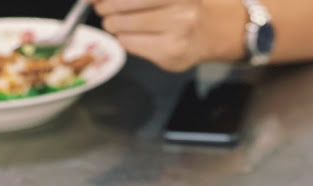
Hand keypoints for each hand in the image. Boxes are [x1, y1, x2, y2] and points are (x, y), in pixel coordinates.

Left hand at [91, 0, 245, 71]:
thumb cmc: (180, 7)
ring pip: (124, 26)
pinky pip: (130, 44)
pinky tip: (131, 36)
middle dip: (106, 7)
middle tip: (103, 9)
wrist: (208, 33)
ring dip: (113, 25)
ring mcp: (177, 31)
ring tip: (116, 23)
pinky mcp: (170, 53)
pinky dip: (124, 39)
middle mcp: (181, 5)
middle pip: (123, 3)